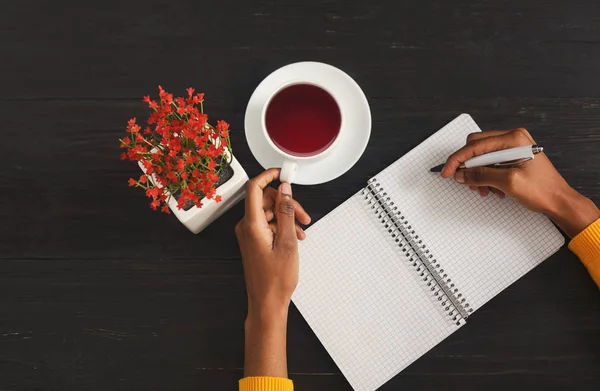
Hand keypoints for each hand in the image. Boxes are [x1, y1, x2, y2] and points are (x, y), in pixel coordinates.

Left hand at [236, 168, 310, 377]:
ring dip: (287, 217)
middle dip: (286, 203)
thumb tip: (284, 190)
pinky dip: (282, 226)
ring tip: (302, 231)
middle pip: (265, 200)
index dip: (269, 176)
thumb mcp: (288, 242)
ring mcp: (249, 234)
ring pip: (269, 212)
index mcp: (251, 225)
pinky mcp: (253, 241)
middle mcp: (246, 227)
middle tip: (303, 215)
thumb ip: (286, 212)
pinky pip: (268, 224)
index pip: (254, 188)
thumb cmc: (275, 280)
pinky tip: (295, 236)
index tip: (283, 173)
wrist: (267, 302)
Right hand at [441, 128, 599, 236]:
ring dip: (478, 174)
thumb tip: (461, 174)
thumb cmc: (543, 190)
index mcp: (514, 139)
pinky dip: (486, 176)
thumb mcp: (508, 183)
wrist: (559, 200)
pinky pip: (490, 162)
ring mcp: (513, 147)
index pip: (475, 146)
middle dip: (468, 166)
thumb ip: (482, 175)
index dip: (457, 160)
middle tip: (465, 181)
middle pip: (476, 147)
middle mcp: (513, 139)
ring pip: (481, 156)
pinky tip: (492, 188)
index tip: (447, 171)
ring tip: (484, 189)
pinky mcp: (512, 156)